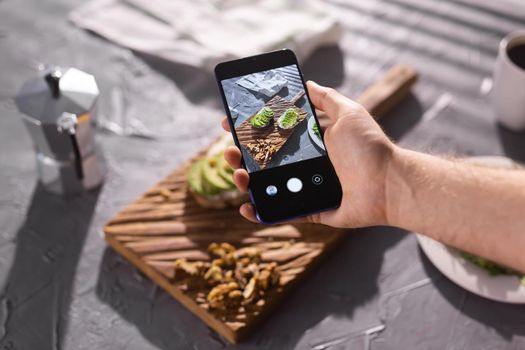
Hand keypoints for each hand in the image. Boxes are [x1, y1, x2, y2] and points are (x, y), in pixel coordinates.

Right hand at [222, 81, 394, 227]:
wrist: (388, 183)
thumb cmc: (370, 148)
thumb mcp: (349, 113)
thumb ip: (327, 98)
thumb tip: (308, 82)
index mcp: (310, 143)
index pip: (273, 135)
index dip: (251, 130)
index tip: (231, 124)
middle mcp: (304, 165)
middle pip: (264, 161)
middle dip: (241, 154)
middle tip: (229, 150)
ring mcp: (304, 188)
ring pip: (266, 186)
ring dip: (245, 181)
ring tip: (237, 173)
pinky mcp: (308, 210)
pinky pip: (279, 212)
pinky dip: (259, 212)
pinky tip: (245, 207)